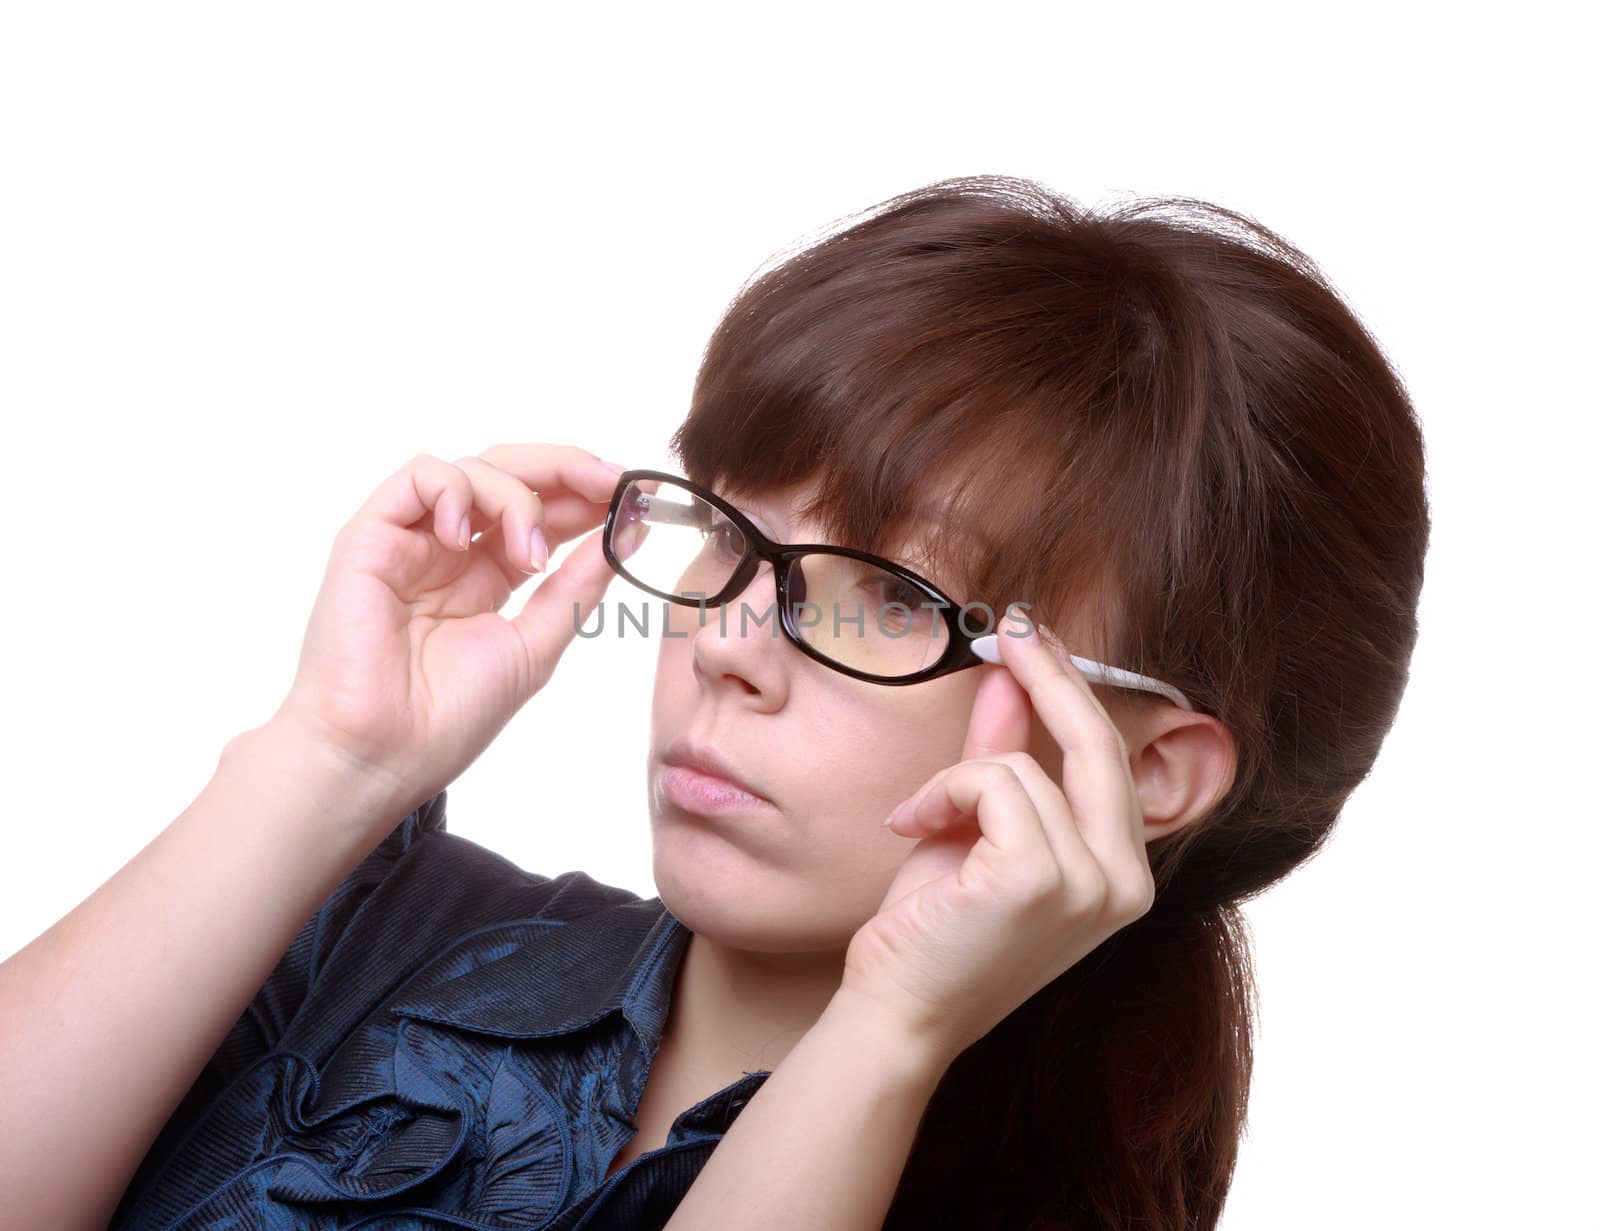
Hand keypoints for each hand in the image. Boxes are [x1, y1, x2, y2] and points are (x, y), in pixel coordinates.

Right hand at [269, 443, 625, 811]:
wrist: (382, 753)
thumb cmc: (447, 717)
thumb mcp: (536, 645)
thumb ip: (578, 588)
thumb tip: (627, 535)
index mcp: (487, 576)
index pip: (543, 512)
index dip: (587, 497)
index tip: (636, 496)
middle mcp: (450, 551)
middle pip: (512, 475)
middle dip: (566, 469)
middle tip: (609, 482)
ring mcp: (411, 540)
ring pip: (473, 469)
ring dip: (516, 497)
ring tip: (530, 552)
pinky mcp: (371, 536)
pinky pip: (417, 477)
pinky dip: (454, 490)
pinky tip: (464, 537)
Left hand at [839, 611, 1157, 1065]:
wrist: (895, 1010)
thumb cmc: (934, 928)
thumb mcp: (973, 828)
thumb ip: (1001, 753)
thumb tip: (1009, 676)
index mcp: (1122, 874)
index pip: (1110, 758)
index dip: (1072, 688)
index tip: (1034, 635)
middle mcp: (1124, 883)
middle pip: (1097, 744)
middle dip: (1048, 675)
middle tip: (1006, 629)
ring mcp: (1090, 885)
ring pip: (1021, 768)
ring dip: (954, 782)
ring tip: (919, 822)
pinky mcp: (1040, 878)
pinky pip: (991, 782)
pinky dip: (943, 793)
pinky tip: (913, 827)